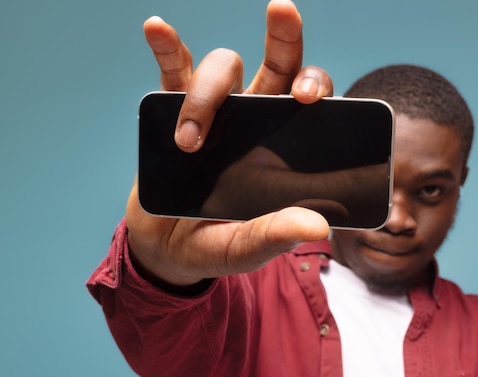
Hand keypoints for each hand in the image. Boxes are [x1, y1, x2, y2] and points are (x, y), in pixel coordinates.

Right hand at [126, 0, 332, 285]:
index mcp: (284, 145)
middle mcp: (257, 119)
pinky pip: (173, 70)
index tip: (308, 95)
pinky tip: (156, 28)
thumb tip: (317, 226)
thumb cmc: (218, 242)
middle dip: (285, 37)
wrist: (169, 247)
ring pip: (223, 69)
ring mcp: (217, 113)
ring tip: (188, 144)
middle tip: (283, 15)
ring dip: (206, 94)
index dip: (314, 83)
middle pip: (278, 65)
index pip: (308, 102)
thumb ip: (275, 235)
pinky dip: (167, 48)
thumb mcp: (246, 246)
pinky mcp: (174, 112)